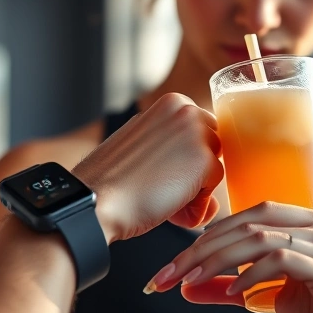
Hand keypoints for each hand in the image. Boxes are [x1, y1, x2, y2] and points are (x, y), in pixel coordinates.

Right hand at [72, 93, 223, 243]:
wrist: (98, 199)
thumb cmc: (113, 179)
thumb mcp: (142, 143)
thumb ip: (173, 144)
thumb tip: (201, 168)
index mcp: (171, 103)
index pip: (201, 131)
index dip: (186, 158)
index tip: (162, 172)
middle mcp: (186, 111)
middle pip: (212, 148)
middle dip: (194, 173)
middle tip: (162, 188)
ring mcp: (197, 134)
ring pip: (214, 168)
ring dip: (195, 192)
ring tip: (164, 201)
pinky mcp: (205, 161)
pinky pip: (214, 190)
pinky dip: (195, 208)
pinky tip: (170, 210)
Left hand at [144, 202, 312, 312]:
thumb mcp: (263, 294)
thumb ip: (228, 283)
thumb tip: (185, 285)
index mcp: (311, 222)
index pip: (253, 214)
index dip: (212, 233)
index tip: (177, 261)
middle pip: (253, 223)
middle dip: (205, 248)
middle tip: (173, 271)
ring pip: (261, 239)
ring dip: (219, 260)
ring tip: (194, 280)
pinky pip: (281, 261)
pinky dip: (250, 275)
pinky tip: (234, 292)